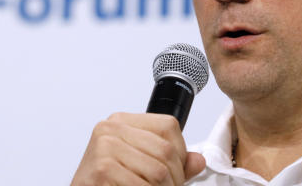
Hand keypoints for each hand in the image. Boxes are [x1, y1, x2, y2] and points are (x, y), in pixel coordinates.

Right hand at [71, 112, 206, 185]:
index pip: (169, 126)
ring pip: (159, 172)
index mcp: (121, 122)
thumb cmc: (105, 182)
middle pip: (167, 151)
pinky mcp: (102, 169)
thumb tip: (198, 160)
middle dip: (175, 179)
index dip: (180, 153)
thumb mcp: (139, 165)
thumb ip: (170, 162)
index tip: (175, 171)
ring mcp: (104, 148)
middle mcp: (111, 129)